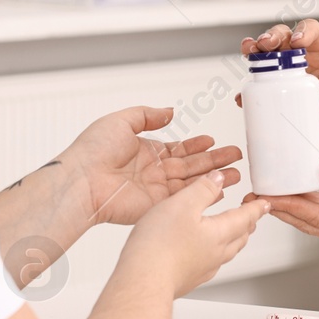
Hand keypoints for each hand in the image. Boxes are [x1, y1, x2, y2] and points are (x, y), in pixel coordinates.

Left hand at [61, 106, 241, 225]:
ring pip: (192, 182)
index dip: (196, 145)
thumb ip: (147, 115)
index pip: (177, 148)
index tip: (212, 141)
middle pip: (190, 165)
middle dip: (214, 160)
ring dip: (215, 177)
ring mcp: (155, 189)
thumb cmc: (92, 151)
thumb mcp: (121, 120)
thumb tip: (169, 112)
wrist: (82, 181)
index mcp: (144, 150)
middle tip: (236, 156)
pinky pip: (184, 200)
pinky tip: (220, 190)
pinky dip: (203, 194)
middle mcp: (152, 171)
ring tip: (237, 173)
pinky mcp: (156, 206)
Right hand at [121, 172, 270, 297]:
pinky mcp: (188, 279)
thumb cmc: (160, 244)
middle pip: (240, 237)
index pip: (245, 218)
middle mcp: (215, 254)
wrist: (144, 281)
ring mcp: (202, 269)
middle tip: (251, 216)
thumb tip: (218, 179)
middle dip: (247, 224)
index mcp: (219, 233)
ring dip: (233, 239)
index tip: (265, 203)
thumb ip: (202, 190)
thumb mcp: (182, 204)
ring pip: (226, 252)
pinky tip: (203, 252)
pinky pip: (210, 264)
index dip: (256, 208)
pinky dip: (215, 252)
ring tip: (231, 232)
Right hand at [240, 19, 318, 149]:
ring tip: (248, 53)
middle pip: (283, 36)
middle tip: (266, 44)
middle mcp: (301, 56)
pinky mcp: (274, 88)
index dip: (303, 31)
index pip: (312, 30)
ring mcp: (285, 70)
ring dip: (255, 50)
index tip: (296, 41)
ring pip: (266, 52)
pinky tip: (245, 94)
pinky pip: (259, 84)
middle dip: (272, 36)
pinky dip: (250, 87)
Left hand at [254, 162, 318, 250]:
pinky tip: (297, 192)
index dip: (290, 206)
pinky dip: (310, 203)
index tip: (267, 196)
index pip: (317, 217)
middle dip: (281, 209)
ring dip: (292, 207)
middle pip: (309, 222)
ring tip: (267, 193)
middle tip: (253, 195)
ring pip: (316, 219)